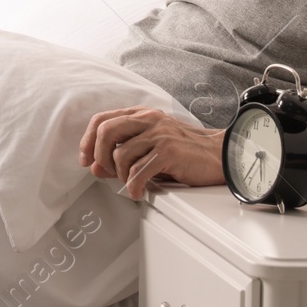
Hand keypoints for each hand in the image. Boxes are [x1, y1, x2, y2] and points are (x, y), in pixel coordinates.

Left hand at [78, 106, 225, 199]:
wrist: (220, 154)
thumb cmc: (186, 152)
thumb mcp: (150, 150)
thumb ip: (123, 155)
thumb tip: (95, 167)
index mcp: (142, 115)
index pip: (102, 120)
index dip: (88, 141)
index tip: (86, 160)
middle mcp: (149, 120)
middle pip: (106, 131)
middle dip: (100, 156)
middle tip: (107, 172)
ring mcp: (159, 134)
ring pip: (121, 154)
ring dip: (120, 176)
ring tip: (130, 184)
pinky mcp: (169, 151)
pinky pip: (139, 171)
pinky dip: (133, 186)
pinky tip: (138, 191)